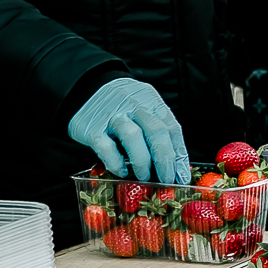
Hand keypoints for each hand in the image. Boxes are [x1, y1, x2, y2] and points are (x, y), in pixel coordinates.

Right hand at [67, 78, 189, 185]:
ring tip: (145, 177)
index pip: (172, 128)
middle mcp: (134, 106)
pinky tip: (122, 171)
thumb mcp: (143, 107)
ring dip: (142, 162)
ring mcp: (113, 116)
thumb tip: (174, 163)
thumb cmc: (121, 104)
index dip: (180, 154)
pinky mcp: (92, 128)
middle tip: (167, 179)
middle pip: (156, 131)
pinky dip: (116, 162)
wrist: (86, 88)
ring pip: (133, 137)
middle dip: (165, 160)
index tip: (182, 175)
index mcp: (151, 101)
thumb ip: (157, 129)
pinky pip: (106, 147)